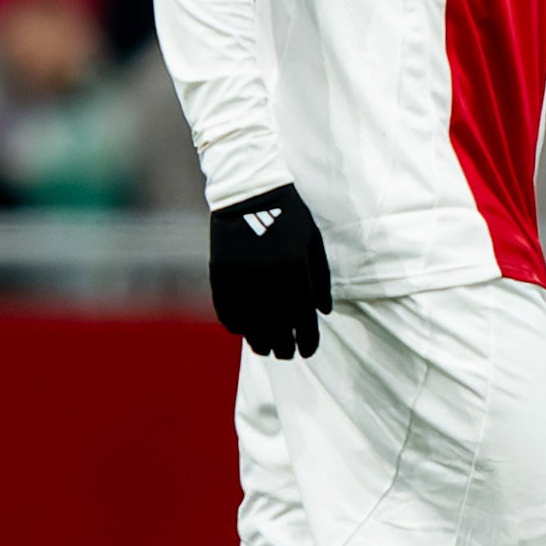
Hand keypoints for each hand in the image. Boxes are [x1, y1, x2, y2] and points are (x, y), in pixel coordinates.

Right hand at [209, 183, 333, 357]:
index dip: (307, 341)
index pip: (303, 320)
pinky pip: (227, 312)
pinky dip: (236, 326)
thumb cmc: (288, 215)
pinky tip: (243, 331)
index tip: (308, 351)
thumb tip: (324, 313)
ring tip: (265, 349)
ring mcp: (241, 278)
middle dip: (284, 347)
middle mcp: (268, 278)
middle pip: (276, 329)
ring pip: (250, 325)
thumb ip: (321, 279)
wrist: (248, 191)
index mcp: (295, 269)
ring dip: (259, 342)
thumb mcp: (312, 242)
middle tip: (287, 354)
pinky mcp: (221, 276)